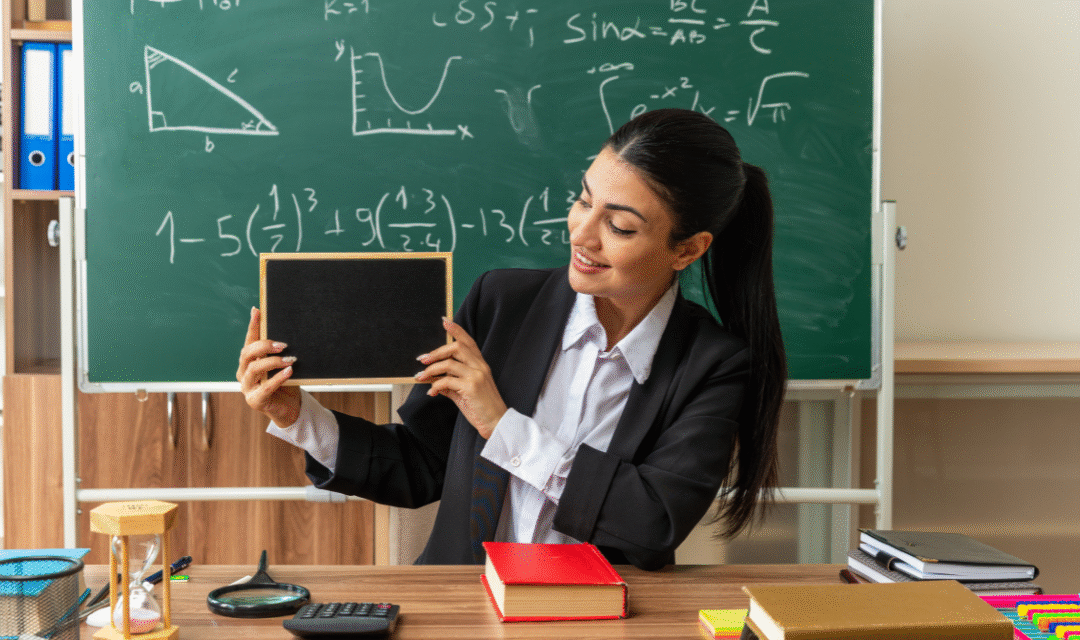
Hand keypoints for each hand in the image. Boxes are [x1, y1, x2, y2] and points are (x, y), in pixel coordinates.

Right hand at [237, 307, 301, 426]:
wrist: (291, 408)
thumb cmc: (287, 383)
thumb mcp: (282, 364)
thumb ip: (280, 352)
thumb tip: (288, 331)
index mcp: (249, 362)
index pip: (249, 340)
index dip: (252, 326)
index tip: (257, 311)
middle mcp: (244, 373)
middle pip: (247, 353)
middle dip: (264, 346)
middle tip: (283, 345)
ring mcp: (247, 388)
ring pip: (254, 369)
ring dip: (273, 362)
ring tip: (290, 359)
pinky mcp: (255, 401)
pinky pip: (265, 387)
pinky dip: (278, 378)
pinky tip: (289, 372)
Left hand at [415, 318, 506, 438]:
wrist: (496, 423)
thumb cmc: (481, 408)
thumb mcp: (464, 393)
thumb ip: (450, 384)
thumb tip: (433, 381)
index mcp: (481, 365)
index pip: (469, 342)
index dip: (457, 331)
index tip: (445, 321)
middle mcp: (480, 367)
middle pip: (456, 348)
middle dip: (436, 352)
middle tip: (422, 360)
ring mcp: (476, 376)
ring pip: (448, 363)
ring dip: (431, 370)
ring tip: (421, 377)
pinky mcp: (471, 387)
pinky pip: (447, 381)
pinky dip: (435, 386)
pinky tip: (432, 392)